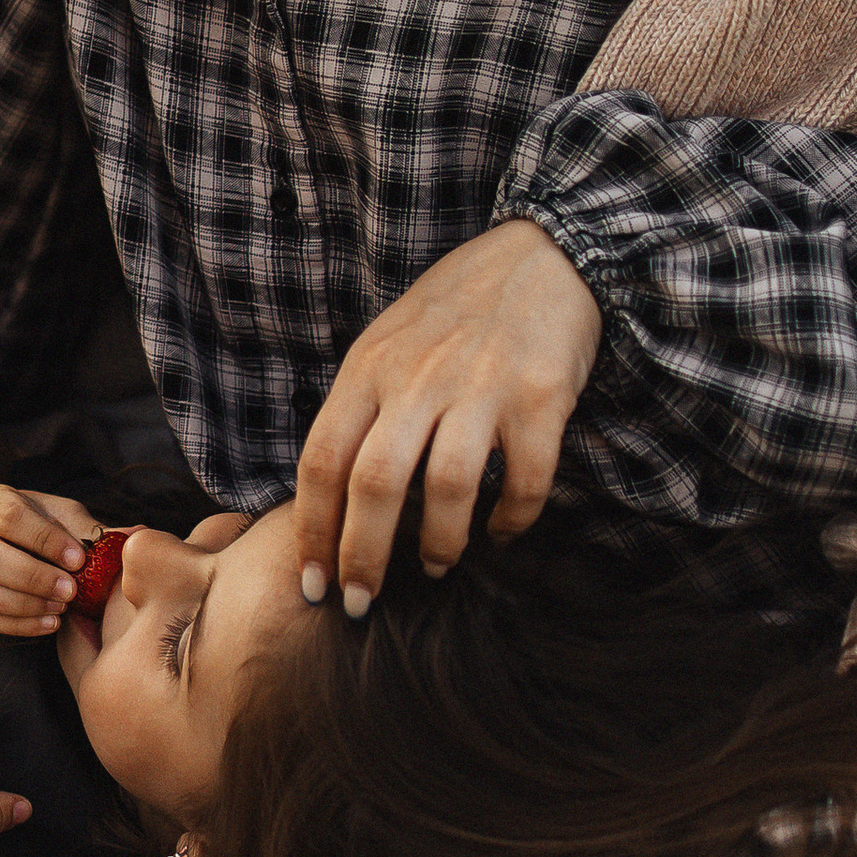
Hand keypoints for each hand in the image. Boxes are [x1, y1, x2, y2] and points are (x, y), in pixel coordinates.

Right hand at [0, 482, 97, 635]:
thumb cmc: (35, 525)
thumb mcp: (60, 516)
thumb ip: (90, 528)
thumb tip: (137, 535)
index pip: (9, 516)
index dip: (44, 539)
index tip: (78, 558)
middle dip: (32, 577)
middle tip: (71, 590)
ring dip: (22, 604)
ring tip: (60, 609)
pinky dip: (15, 625)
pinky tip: (48, 623)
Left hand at [294, 219, 601, 606]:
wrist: (544, 254)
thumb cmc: (455, 310)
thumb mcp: (387, 343)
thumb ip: (360, 407)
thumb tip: (329, 494)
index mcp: (368, 369)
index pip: (323, 460)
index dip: (313, 530)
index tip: (312, 582)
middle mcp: (417, 379)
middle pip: (375, 484)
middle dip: (362, 557)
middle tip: (360, 602)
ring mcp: (480, 388)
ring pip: (446, 489)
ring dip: (438, 544)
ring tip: (435, 568)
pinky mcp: (540, 398)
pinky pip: (525, 480)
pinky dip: (513, 519)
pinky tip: (503, 532)